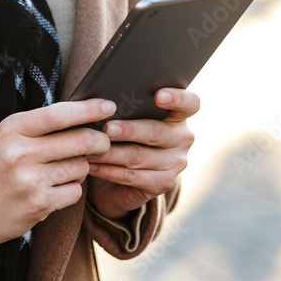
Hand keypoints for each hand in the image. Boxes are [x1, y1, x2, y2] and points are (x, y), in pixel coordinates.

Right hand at [0, 99, 114, 254]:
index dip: (88, 109)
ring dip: (81, 167)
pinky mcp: (39, 204)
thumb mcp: (10, 136)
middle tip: (103, 142)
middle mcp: (20, 152)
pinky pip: (76, 191)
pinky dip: (72, 189)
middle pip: (80, 140)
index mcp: (12, 128)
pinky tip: (55, 189)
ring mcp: (30, 180)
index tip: (108, 105)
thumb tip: (86, 115)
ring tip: (62, 170)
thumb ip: (42, 125)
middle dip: (99, 141)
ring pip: (81, 166)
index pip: (58, 114)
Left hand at [86, 87, 198, 219]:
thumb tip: (102, 100)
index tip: (158, 96)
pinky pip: (132, 177)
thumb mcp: (128, 118)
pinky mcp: (163, 184)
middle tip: (108, 129)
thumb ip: (126, 107)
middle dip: (129, 130)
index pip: (189, 103)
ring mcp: (176, 163)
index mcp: (178, 114)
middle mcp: (182, 138)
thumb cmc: (124, 135)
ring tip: (90, 148)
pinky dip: (108, 171)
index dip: (177, 98)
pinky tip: (91, 165)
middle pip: (156, 132)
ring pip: (139, 156)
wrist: (124, 175)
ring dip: (111, 153)